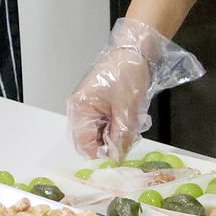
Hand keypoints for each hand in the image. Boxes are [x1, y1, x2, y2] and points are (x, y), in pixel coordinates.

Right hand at [67, 43, 152, 160]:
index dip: (98, 155)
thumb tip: (115, 158)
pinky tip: (129, 124)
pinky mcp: (98, 106)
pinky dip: (116, 129)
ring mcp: (88, 107)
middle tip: (126, 146)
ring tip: (131, 130)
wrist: (134, 53)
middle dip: (107, 146)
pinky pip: (103, 126)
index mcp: (81, 107)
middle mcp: (80, 108)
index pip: (83, 142)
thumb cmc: (127, 73)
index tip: (114, 162)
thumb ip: (120, 137)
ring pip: (97, 134)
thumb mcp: (127, 109)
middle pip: (88, 140)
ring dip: (114, 138)